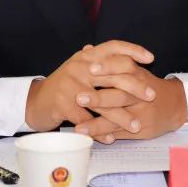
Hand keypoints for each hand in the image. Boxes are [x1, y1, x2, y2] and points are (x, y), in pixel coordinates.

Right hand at [24, 40, 154, 131]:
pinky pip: (87, 120)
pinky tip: (111, 139)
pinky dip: (100, 131)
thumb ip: (99, 62)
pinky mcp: (62, 104)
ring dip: (121, 116)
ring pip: (102, 101)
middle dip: (135, 86)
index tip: (150, 58)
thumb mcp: (80, 69)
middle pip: (112, 74)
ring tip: (136, 126)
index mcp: (85, 57)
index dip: (132, 50)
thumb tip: (123, 54)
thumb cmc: (63, 86)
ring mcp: (69, 85)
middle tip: (151, 95)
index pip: (112, 47)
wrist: (36, 102)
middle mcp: (78, 67)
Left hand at [75, 64, 187, 142]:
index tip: (90, 68)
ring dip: (97, 124)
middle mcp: (141, 96)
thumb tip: (86, 49)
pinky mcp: (141, 130)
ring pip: (118, 119)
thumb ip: (110, 60)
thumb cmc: (149, 85)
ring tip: (78, 127)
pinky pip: (120, 134)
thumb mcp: (135, 69)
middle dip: (98, 98)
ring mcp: (141, 115)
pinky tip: (90, 137)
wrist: (177, 105)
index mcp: (139, 76)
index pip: (124, 68)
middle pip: (120, 95)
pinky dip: (105, 135)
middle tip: (78, 97)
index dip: (107, 67)